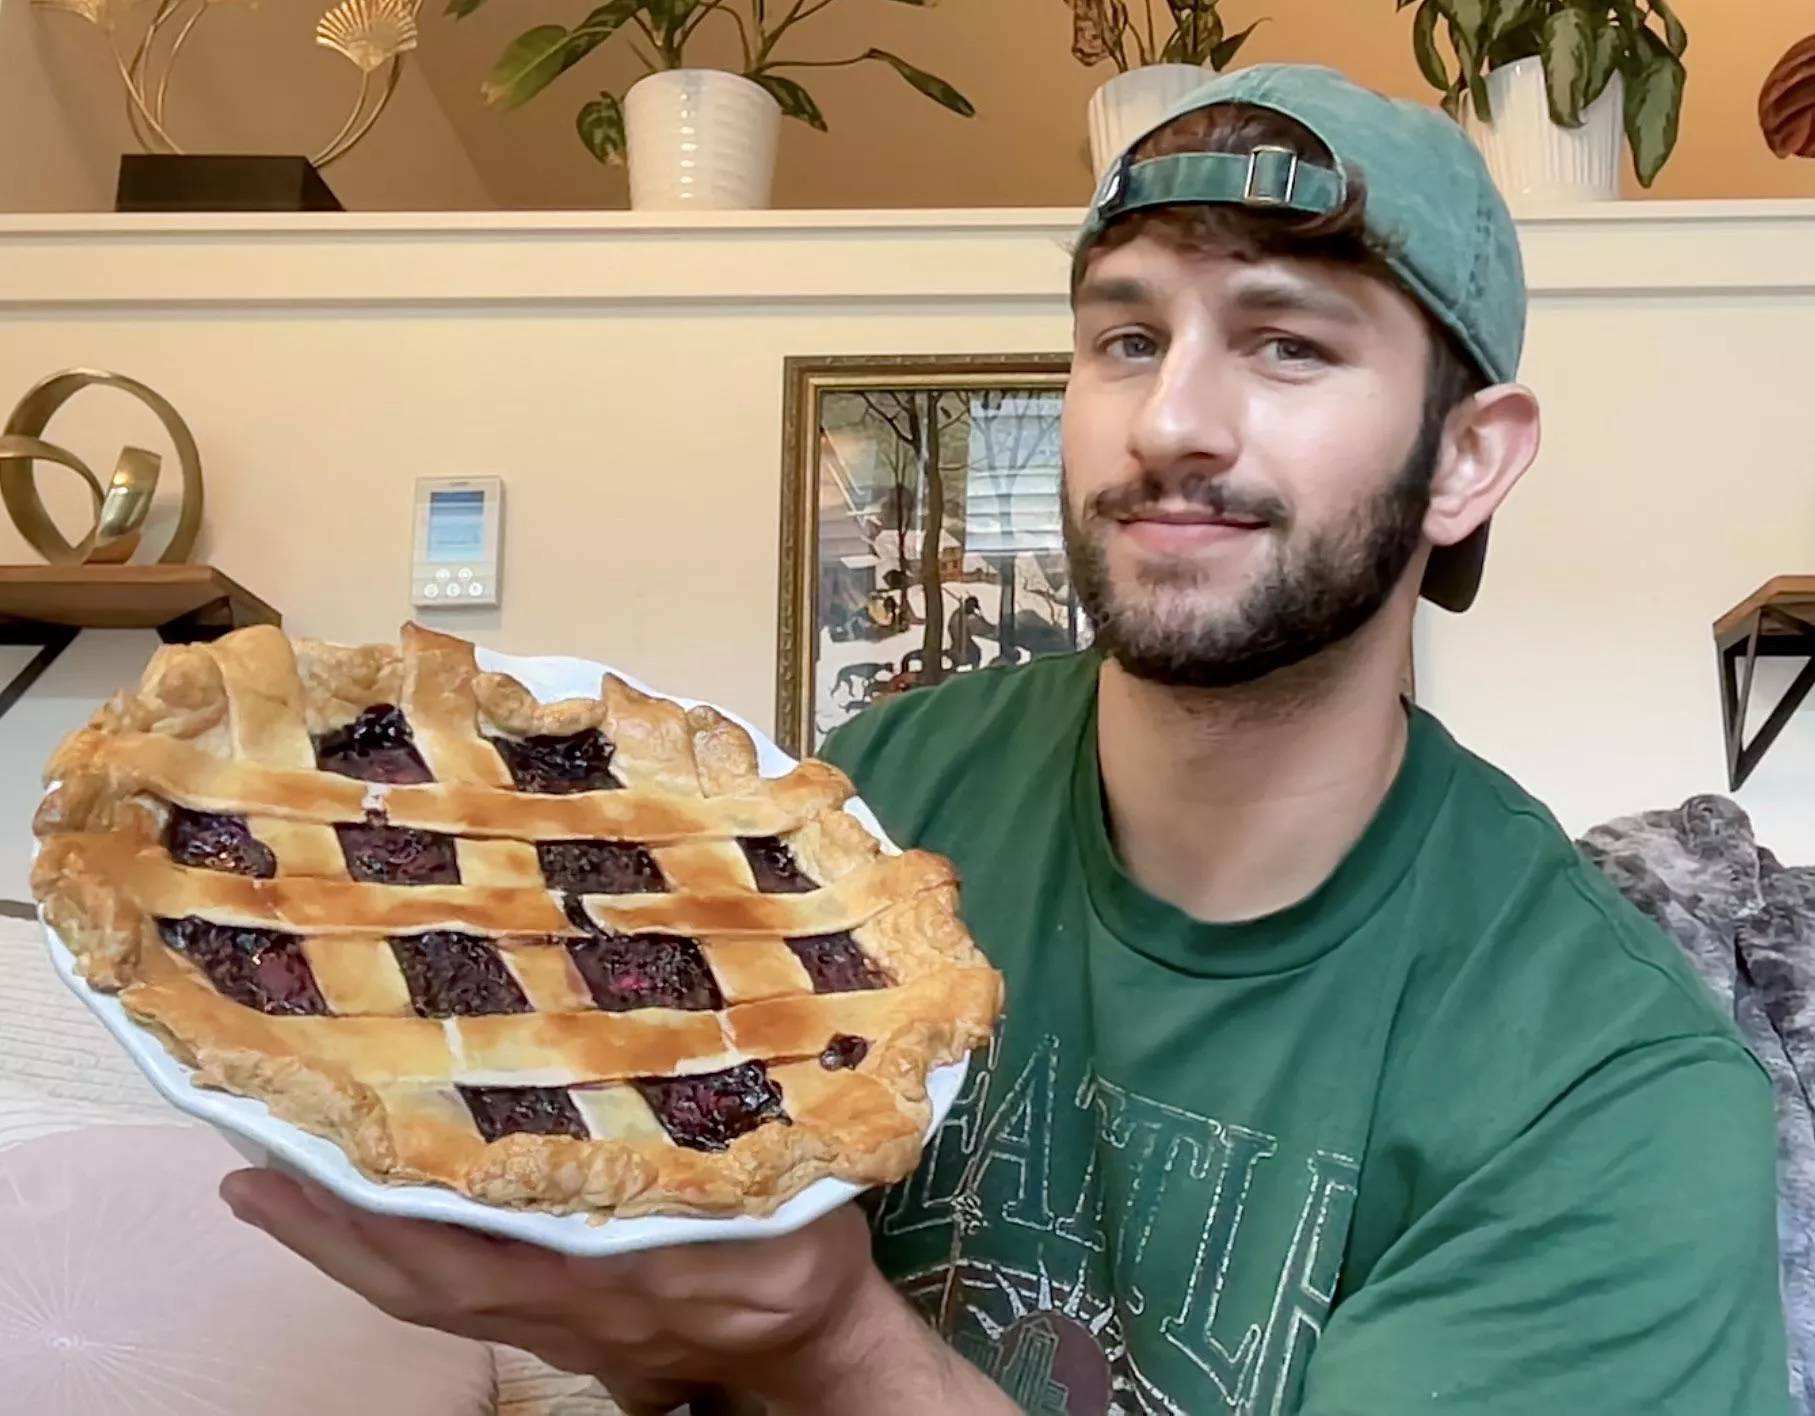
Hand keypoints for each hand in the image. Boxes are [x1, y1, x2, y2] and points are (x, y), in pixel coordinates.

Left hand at [219, 1167, 887, 1406]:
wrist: (807, 1349)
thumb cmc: (800, 1259)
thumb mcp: (789, 1202)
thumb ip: (732, 1163)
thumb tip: (687, 1096)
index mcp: (605, 1280)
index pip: (466, 1256)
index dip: (379, 1216)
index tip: (302, 1166)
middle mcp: (558, 1308)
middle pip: (417, 1284)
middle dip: (327, 1233)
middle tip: (247, 1174)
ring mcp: (550, 1321)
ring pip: (423, 1293)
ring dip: (343, 1245)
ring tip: (273, 1184)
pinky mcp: (553, 1317)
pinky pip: (450, 1293)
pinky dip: (392, 1255)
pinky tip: (363, 1211)